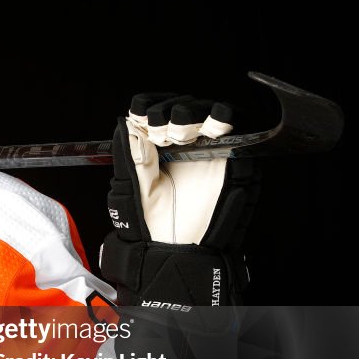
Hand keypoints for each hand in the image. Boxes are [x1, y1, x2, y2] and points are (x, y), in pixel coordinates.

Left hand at [100, 93, 261, 305]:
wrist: (176, 251)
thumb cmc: (152, 225)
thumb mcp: (135, 186)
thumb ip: (133, 155)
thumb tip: (127, 122)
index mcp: (154, 149)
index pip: (153, 111)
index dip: (149, 107)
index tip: (143, 118)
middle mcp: (180, 145)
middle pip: (179, 106)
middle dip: (169, 112)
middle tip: (163, 133)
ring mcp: (204, 148)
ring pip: (203, 110)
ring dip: (191, 113)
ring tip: (180, 134)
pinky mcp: (228, 155)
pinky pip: (231, 124)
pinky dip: (222, 115)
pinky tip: (212, 123)